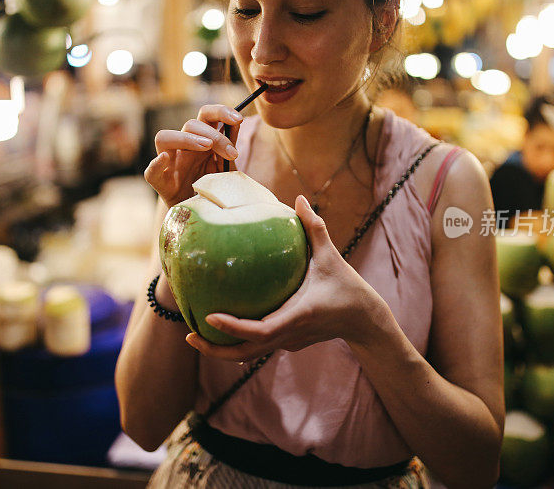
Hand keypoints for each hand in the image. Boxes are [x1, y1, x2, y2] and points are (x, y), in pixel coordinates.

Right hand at [145, 105, 243, 207]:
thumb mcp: (227, 167)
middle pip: (190, 124)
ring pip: (163, 137)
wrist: (204, 215)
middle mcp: (184, 148)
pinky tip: (165, 159)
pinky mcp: (161, 184)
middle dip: (214, 134)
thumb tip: (238, 121)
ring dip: (186, 138)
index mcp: (202, 141)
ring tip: (206, 147)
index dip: (221, 111)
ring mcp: (170, 164)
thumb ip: (230, 145)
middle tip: (231, 152)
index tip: (239, 118)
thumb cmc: (215, 188)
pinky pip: (150, 172)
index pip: (206, 115)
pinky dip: (155, 164)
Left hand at [185, 196, 387, 361]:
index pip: (261, 331)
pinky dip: (237, 341)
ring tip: (194, 335)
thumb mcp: (331, 256)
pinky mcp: (288, 344)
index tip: (209, 317)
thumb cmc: (348, 287)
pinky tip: (219, 327)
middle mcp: (289, 335)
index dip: (234, 328)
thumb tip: (298, 199)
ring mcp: (288, 343)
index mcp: (298, 315)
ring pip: (249, 355)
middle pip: (246, 353)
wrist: (364, 321)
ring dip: (221, 349)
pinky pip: (258, 347)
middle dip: (215, 350)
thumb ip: (314, 228)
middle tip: (188, 335)